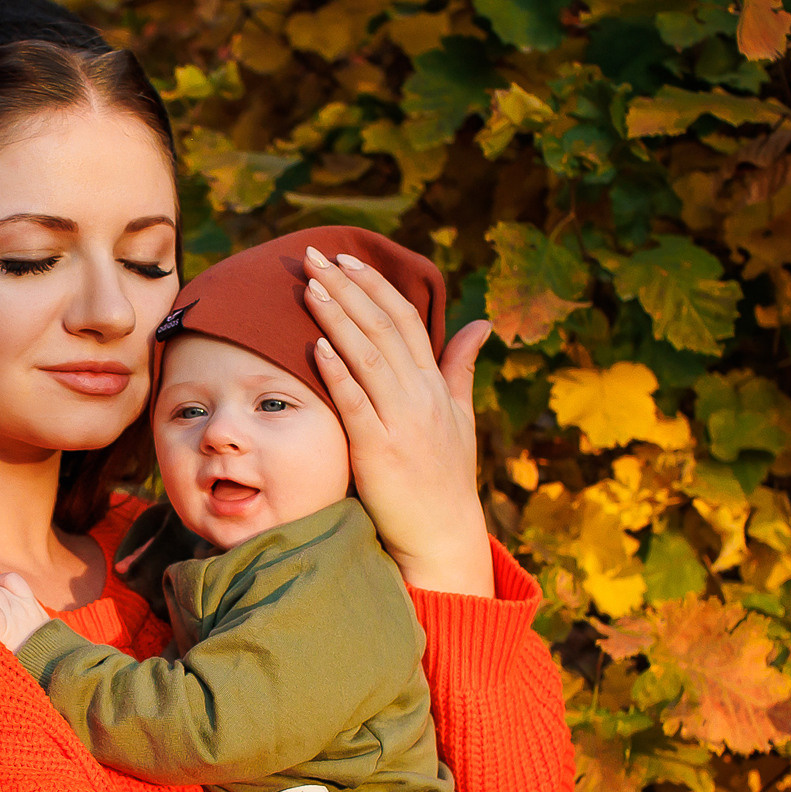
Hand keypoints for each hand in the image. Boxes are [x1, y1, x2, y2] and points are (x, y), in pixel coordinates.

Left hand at [301, 246, 495, 597]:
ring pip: (368, 358)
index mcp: (436, 385)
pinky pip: (357, 405)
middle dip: (347, 288)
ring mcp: (401, 423)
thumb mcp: (460, 418)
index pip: (406, 320)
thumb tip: (480, 324)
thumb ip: (461, 368)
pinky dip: (338, 374)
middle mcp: (421, 397)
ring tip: (310, 287)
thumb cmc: (445, 478)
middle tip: (313, 256)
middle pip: (383, 328)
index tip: (346, 259)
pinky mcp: (379, 452)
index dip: (375, 286)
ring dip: (337, 319)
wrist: (442, 535)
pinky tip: (316, 347)